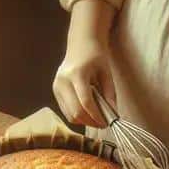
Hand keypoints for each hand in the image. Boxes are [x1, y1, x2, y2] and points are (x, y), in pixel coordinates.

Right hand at [53, 0, 117, 127]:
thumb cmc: (96, 56)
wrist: (81, 44)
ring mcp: (56, 86)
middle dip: (90, 122)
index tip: (107, 123)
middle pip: (75, 112)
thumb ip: (110, 95)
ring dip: (84, 121)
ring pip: (69, 114)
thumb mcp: (107, 73)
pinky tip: (87, 112)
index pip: (85, 103)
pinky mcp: (55, 90)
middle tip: (102, 124)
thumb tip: (114, 115)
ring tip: (96, 118)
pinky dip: (77, 115)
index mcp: (77, 74)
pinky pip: (66, 110)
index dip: (96, 116)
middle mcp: (63, 81)